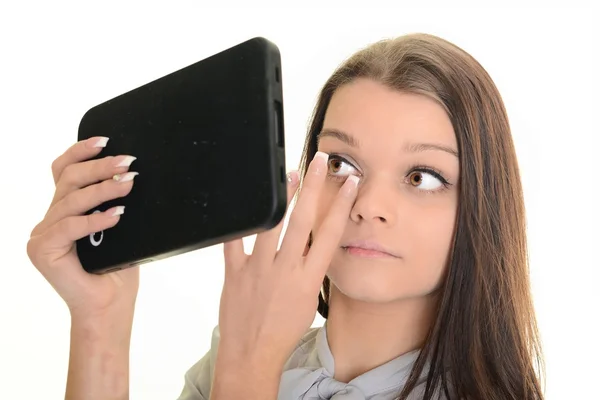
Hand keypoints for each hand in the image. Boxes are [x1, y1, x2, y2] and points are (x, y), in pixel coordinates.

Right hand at [27, 136, 139, 321]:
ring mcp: (42, 236)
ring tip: (129, 183)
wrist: (109, 308)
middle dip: (99, 167)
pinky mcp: (42, 251)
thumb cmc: (117, 271)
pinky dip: (95, 219)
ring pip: (70, 200)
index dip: (80, 152)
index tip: (105, 140)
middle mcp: (49, 221)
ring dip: (102, 189)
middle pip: (68, 181)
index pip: (63, 172)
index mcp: (64, 212)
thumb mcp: (119, 229)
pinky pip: (69, 226)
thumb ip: (114, 203)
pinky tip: (117, 215)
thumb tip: (130, 173)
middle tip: (127, 163)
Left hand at [217, 151, 358, 367]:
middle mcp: (285, 269)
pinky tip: (244, 199)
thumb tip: (314, 244)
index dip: (342, 204)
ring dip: (282, 195)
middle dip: (313, 186)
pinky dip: (238, 220)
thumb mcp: (309, 300)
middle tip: (319, 161)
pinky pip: (234, 241)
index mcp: (308, 278)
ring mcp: (258, 269)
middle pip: (303, 219)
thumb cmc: (283, 330)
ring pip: (271, 223)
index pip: (330, 233)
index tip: (350, 184)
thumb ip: (311, 269)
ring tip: (290, 173)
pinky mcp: (234, 273)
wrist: (253, 354)